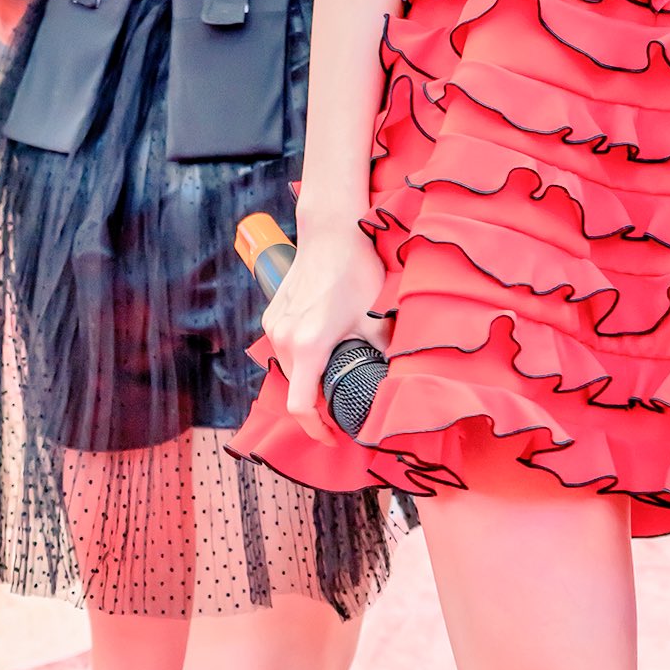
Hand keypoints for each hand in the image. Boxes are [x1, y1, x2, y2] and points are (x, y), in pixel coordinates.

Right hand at [262, 220, 383, 442]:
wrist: (331, 232)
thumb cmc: (354, 271)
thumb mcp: (374, 316)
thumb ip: (383, 352)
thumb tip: (396, 378)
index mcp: (308, 346)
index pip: (301, 407)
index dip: (316, 430)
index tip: (331, 436)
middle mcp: (285, 338)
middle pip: (296, 388)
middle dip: (318, 401)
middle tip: (343, 402)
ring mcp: (275, 325)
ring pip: (289, 367)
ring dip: (309, 376)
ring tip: (336, 368)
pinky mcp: (273, 314)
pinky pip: (285, 346)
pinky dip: (301, 355)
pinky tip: (324, 341)